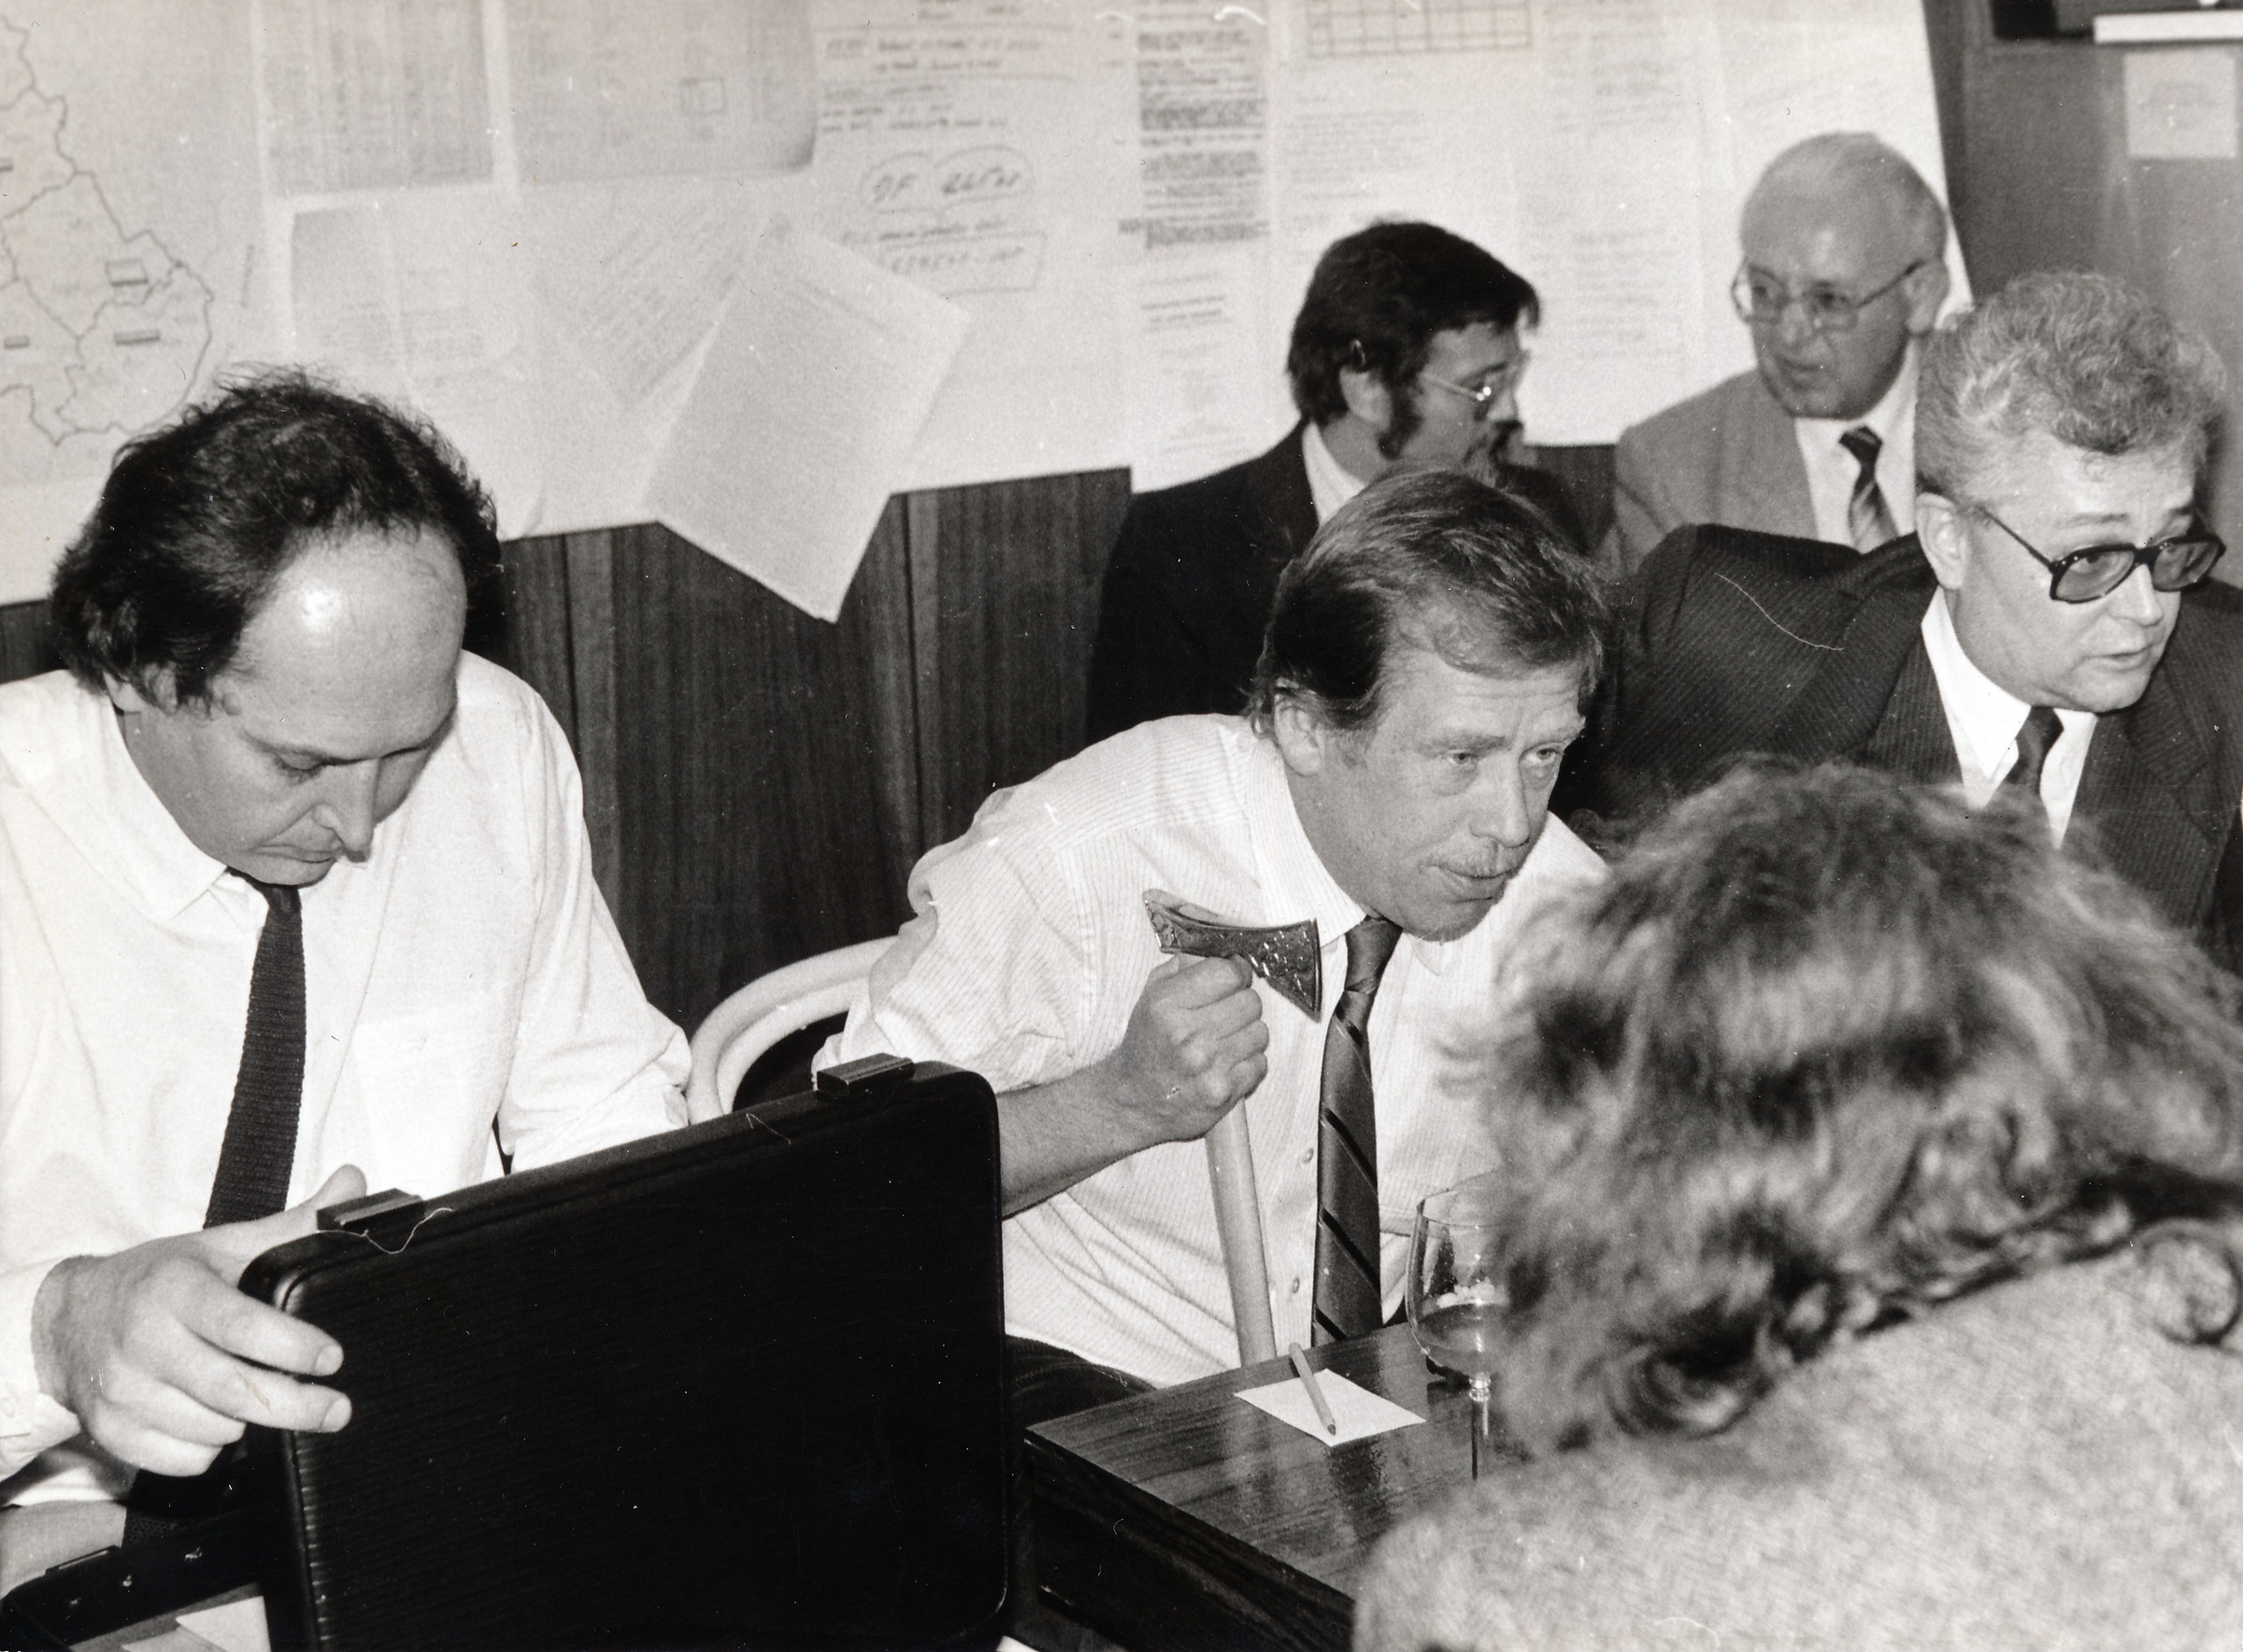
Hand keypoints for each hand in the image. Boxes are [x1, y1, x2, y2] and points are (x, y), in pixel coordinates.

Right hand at [31, 1166, 367, 1476]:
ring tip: (266, 1400)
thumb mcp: (223, 1245)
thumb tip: (354, 1183)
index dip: (291, 1346)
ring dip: (252, 1425)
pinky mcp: (111, 1432)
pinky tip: (219, 1421)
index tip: (333, 1358)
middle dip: (294, 1406)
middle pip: (230, 1391)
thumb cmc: (159, 1280)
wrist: (70, 1319)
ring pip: (212, 1430)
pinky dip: (213, 1449)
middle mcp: (144, 1342)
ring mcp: (123, 1392)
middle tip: (337, 1410)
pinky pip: (183, 1460)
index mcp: (175, 1290)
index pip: (239, 1325)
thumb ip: (294, 1223)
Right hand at [1097, 952, 1270, 1150]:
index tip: (1234, 978)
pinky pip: (1260, 1063)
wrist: (1132, 1102)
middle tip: (1227, 1013)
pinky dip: (1248, 1062)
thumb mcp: (1150, 998)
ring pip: (1260, 1032)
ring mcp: (1207, 1066)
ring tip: (1226, 1041)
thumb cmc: (1146, 1047)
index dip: (1236, 972)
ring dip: (1247, 1034)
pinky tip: (1227, 1064)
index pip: (1227, 973)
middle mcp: (1187, 1035)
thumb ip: (1182, 969)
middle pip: (1250, 1002)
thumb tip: (1221, 954)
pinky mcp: (1223, 1093)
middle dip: (1242, 1004)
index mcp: (1166, 1005)